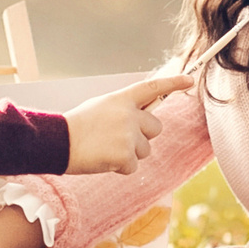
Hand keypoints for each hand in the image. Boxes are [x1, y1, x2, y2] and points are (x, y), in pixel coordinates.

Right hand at [63, 71, 192, 173]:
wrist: (58, 142)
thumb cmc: (77, 126)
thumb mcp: (101, 108)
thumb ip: (123, 110)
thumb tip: (142, 120)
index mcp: (121, 99)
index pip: (152, 88)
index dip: (173, 83)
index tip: (190, 80)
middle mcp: (129, 114)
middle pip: (155, 128)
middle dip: (143, 136)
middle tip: (118, 139)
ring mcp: (128, 135)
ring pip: (145, 150)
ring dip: (129, 154)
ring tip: (105, 149)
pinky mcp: (125, 155)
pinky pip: (133, 167)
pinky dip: (120, 167)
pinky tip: (103, 160)